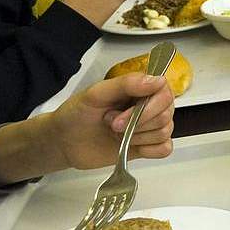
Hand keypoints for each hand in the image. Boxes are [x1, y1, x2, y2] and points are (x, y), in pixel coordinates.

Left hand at [0, 74, 174, 186]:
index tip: (121, 114)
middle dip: (136, 124)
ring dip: (137, 136)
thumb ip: (126, 84)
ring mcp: (149, 127)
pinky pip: (164, 149)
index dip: (149, 106)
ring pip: (164, 132)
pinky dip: (149, 150)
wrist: (65, 142)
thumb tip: (158, 79)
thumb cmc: (77, 114)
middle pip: (165, 115)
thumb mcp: (96, 94)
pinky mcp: (147, 146)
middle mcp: (149, 106)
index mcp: (140, 89)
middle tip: (111, 124)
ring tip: (115, 133)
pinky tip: (130, 146)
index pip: (164, 93)